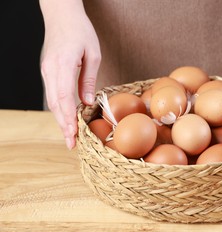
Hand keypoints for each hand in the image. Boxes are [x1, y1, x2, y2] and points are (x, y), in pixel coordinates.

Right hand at [40, 0, 100, 149]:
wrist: (61, 15)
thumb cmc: (80, 31)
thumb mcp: (93, 54)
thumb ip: (88, 79)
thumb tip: (86, 103)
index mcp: (62, 64)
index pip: (64, 97)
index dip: (68, 118)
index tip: (73, 133)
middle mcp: (50, 70)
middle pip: (55, 103)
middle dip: (63, 125)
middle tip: (71, 144)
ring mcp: (46, 70)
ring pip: (52, 101)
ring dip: (59, 120)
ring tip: (68, 137)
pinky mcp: (47, 71)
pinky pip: (52, 94)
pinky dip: (58, 109)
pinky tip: (65, 119)